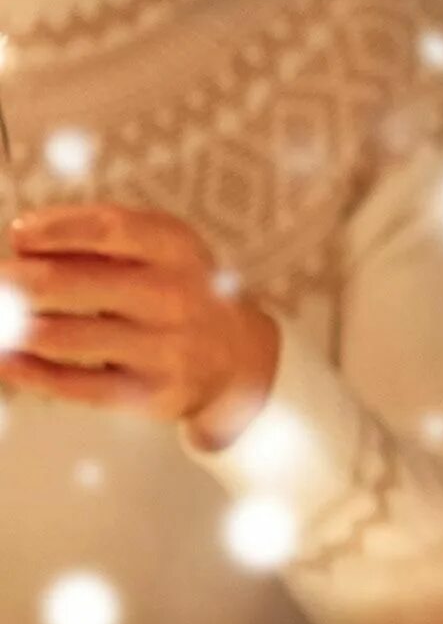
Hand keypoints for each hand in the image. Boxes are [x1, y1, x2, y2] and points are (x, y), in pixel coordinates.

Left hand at [0, 205, 279, 446]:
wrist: (239, 356)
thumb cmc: (176, 289)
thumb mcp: (157, 250)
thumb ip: (97, 237)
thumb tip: (21, 239)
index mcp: (177, 249)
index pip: (108, 229)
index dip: (54, 230)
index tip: (19, 235)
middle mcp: (176, 297)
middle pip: (69, 284)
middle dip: (15, 282)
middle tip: (0, 282)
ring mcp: (167, 349)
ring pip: (61, 338)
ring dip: (13, 328)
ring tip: (2, 320)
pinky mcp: (153, 394)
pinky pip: (73, 385)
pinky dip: (28, 372)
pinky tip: (8, 360)